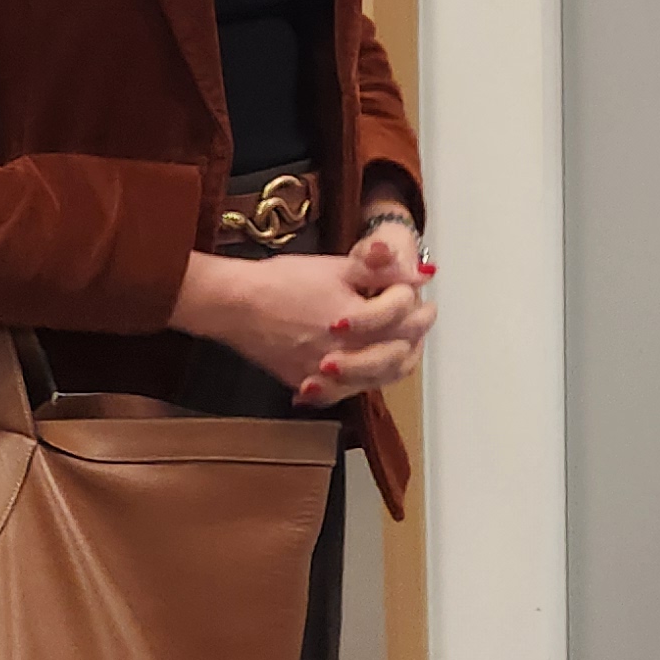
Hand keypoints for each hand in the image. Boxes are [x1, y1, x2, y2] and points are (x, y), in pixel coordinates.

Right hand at [170, 239, 439, 410]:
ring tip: (402, 344)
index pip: (402, 314)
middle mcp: (346, 354)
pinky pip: (343, 393)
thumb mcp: (336, 266)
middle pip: (397, 352)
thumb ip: (380, 270)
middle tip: (424, 315)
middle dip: (416, 332)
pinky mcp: (307, 384)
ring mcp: (326, 375)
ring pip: (376, 379)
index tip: (417, 290)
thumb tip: (419, 272)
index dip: (413, 298)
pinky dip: (357, 383)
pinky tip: (365, 373)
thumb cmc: (282, 282)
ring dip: (395, 361)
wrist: (235, 304)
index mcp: (358, 322)